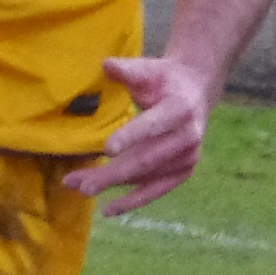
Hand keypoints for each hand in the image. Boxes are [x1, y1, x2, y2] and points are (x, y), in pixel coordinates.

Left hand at [65, 55, 212, 213]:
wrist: (195, 90)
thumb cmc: (164, 79)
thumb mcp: (148, 69)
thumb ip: (127, 70)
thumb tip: (106, 65)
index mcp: (180, 108)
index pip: (153, 125)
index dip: (132, 136)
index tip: (107, 149)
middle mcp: (188, 136)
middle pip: (146, 159)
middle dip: (112, 173)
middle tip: (80, 183)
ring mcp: (188, 157)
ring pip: (146, 176)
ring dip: (113, 185)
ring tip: (80, 188)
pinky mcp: (184, 171)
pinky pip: (156, 190)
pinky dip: (133, 201)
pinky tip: (108, 209)